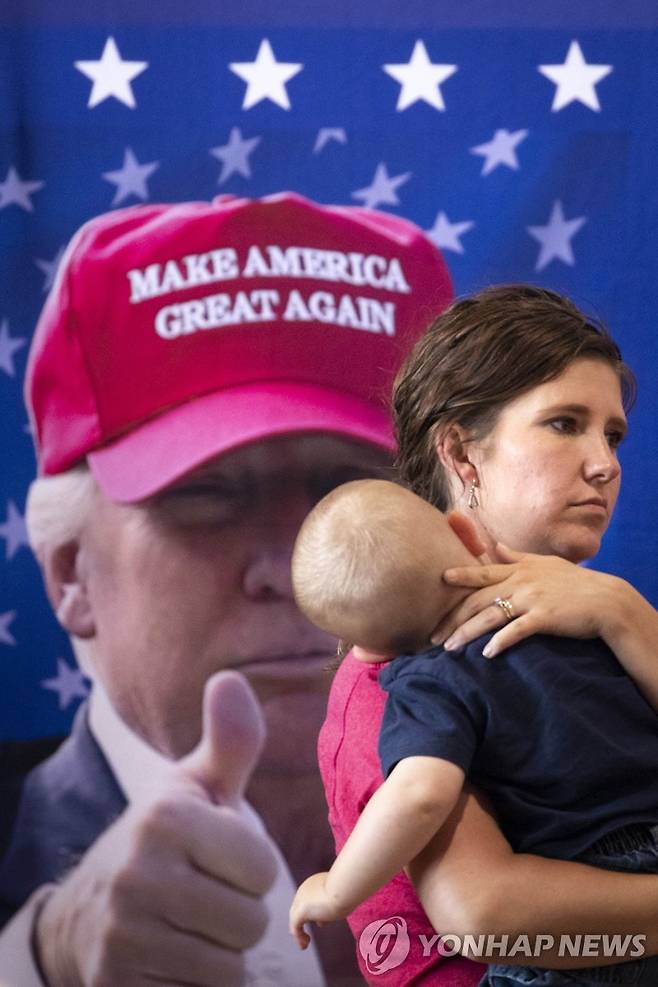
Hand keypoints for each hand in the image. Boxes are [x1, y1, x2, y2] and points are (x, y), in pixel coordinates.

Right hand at [35, 671, 278, 986]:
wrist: (89, 910)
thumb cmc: (166, 840)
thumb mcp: (195, 788)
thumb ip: (229, 742)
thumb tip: (231, 678)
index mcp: (165, 817)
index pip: (262, 867)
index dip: (250, 867)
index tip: (220, 857)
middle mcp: (138, 872)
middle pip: (250, 921)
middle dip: (238, 912)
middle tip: (203, 895)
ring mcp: (122, 934)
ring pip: (229, 967)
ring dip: (220, 952)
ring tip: (189, 925)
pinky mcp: (118, 985)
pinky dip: (197, 984)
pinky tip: (173, 958)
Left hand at [289, 872, 339, 950]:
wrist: (344, 886)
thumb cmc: (349, 888)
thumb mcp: (344, 895)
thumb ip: (340, 900)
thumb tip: (341, 908)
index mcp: (316, 882)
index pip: (312, 897)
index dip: (315, 911)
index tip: (321, 923)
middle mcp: (306, 889)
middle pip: (301, 907)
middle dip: (305, 919)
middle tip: (309, 933)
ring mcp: (301, 899)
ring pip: (296, 917)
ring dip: (300, 930)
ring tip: (305, 942)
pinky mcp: (300, 911)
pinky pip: (295, 927)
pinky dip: (299, 937)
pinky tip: (304, 945)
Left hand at [432, 543, 615, 657]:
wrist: (605, 600)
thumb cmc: (575, 582)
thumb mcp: (545, 563)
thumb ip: (517, 557)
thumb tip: (496, 546)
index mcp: (519, 570)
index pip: (482, 574)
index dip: (460, 577)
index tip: (438, 580)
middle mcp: (521, 582)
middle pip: (479, 599)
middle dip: (453, 618)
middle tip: (433, 635)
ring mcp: (532, 599)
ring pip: (491, 616)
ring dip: (468, 633)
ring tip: (449, 648)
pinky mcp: (545, 617)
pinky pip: (517, 630)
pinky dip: (501, 641)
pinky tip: (487, 653)